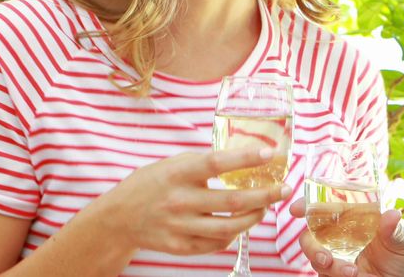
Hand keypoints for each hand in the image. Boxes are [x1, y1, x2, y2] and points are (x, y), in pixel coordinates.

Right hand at [88, 148, 290, 255]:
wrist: (119, 217)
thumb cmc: (151, 184)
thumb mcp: (173, 164)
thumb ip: (203, 162)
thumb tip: (243, 156)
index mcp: (178, 174)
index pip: (216, 164)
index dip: (244, 159)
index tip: (268, 155)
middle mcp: (179, 201)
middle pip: (232, 202)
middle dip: (265, 196)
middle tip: (284, 190)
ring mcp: (179, 227)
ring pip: (228, 228)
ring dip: (254, 218)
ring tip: (265, 208)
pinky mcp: (179, 247)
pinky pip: (215, 244)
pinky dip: (233, 235)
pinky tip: (240, 224)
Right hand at [289, 199, 403, 276]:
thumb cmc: (401, 262)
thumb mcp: (401, 245)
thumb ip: (394, 231)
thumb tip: (393, 214)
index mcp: (353, 220)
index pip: (327, 207)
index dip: (307, 205)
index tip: (296, 209)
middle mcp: (339, 237)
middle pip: (311, 233)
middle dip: (310, 244)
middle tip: (325, 258)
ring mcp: (335, 257)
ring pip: (314, 255)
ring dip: (325, 263)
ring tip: (350, 271)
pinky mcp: (333, 274)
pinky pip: (322, 273)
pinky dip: (332, 274)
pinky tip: (351, 275)